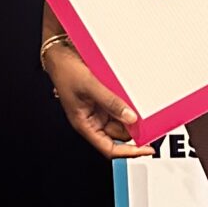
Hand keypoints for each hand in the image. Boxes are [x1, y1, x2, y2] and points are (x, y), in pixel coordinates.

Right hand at [43, 41, 144, 158]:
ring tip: (136, 104)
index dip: (128, 152)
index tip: (145, 150)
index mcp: (85, 124)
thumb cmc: (65, 72)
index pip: (109, 148)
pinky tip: (130, 96)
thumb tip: (130, 117)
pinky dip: (126, 103)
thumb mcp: (90, 87)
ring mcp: (98, 109)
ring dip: (130, 114)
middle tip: (146, 122)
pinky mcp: (103, 98)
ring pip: (120, 119)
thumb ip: (111, 102)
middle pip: (118, 133)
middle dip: (132, 129)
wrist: (61, 54)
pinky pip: (119, 105)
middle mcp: (92, 119)